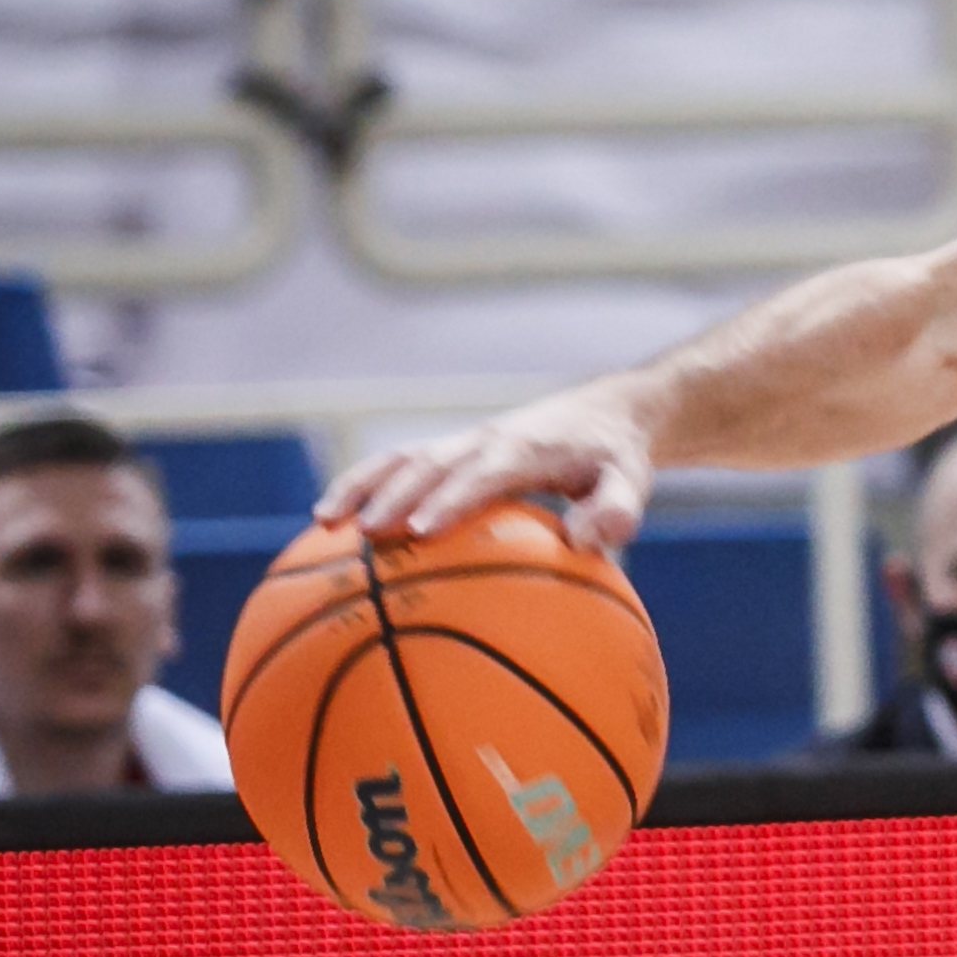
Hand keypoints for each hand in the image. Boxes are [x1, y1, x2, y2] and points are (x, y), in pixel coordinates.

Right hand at [319, 390, 654, 548]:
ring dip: (360, 485)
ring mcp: (462, 443)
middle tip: (363, 535)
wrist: (605, 412)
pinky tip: (333, 524)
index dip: (451, 499)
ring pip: (400, 459)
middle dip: (394, 495)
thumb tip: (587, 544)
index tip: (423, 531)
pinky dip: (364, 487)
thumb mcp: (632, 480)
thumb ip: (618, 509)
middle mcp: (485, 440)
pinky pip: (399, 466)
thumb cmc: (616, 457)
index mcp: (526, 448)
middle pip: (428, 463)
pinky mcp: (450, 451)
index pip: (482, 473)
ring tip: (323, 523)